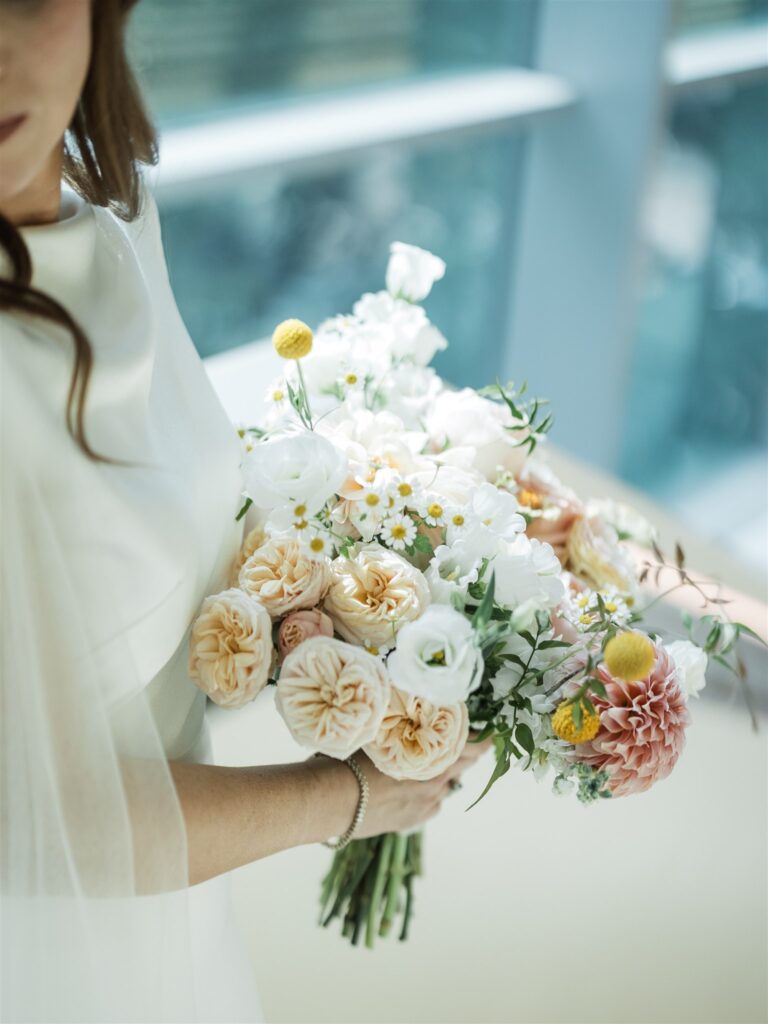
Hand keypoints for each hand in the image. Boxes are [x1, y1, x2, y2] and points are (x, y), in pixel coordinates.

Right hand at [313, 731, 492, 839]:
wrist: (331, 799)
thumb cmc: (351, 758)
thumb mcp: (377, 733)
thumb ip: (398, 726)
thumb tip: (403, 714)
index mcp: (430, 757)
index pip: (470, 747)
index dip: (482, 741)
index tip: (490, 734)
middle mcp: (434, 782)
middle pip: (461, 767)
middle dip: (465, 755)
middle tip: (467, 744)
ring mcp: (425, 805)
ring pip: (445, 786)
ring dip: (442, 776)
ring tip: (430, 766)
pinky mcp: (412, 821)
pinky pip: (430, 805)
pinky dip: (428, 795)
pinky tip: (412, 790)